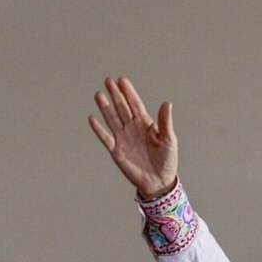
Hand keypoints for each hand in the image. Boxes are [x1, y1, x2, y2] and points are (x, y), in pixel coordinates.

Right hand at [89, 77, 177, 198]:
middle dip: (115, 95)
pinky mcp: (116, 150)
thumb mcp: (169, 139)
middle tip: (108, 80)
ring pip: (112, 119)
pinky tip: (93, 118)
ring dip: (105, 108)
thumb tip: (167, 103)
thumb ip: (165, 122)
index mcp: (145, 124)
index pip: (135, 104)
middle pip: (122, 108)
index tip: (122, 80)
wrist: (159, 181)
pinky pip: (105, 137)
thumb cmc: (166, 160)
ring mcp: (123, 138)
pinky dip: (99, 129)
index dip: (128, 92)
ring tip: (99, 94)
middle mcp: (132, 128)